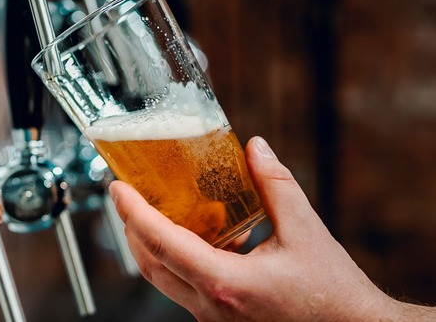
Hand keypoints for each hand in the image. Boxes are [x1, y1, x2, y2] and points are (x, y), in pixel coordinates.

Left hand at [109, 136, 411, 320]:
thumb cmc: (335, 296)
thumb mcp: (306, 232)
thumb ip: (276, 185)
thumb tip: (255, 148)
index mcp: (226, 283)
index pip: (161, 243)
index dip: (133, 212)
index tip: (117, 187)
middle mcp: (211, 306)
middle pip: (150, 264)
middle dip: (131, 227)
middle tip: (127, 195)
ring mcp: (213, 318)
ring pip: (164, 279)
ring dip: (153, 243)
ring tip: (156, 209)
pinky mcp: (220, 321)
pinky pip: (185, 287)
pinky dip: (179, 258)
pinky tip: (199, 235)